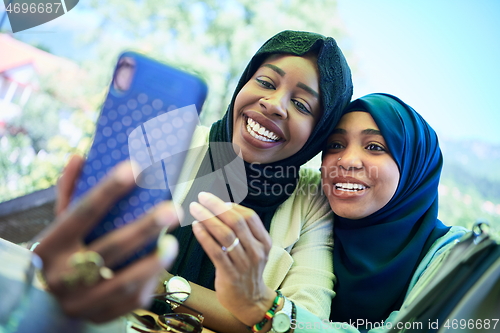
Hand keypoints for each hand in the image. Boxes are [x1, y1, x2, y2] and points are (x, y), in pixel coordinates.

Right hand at [33, 155, 180, 322]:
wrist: (48, 302)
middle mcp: (61, 275)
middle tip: (173, 209)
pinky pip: (131, 300)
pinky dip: (150, 281)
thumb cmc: (64, 251)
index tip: (135, 167)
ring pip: (124, 280)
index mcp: (50, 245)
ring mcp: (79, 301)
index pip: (82, 212)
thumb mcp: (60, 224)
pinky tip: (161, 264)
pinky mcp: (97, 316)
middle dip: (145, 227)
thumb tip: (80, 157)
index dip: (109, 190)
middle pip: (110, 248)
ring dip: (154, 261)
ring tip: (173, 243)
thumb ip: (70, 192)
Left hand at [189, 192, 275, 325]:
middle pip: (236, 222)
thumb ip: (243, 232)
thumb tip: (221, 208)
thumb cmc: (247, 271)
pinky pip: (215, 251)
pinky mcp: (230, 274)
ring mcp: (244, 263)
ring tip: (195, 209)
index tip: (217, 200)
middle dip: (217, 206)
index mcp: (264, 242)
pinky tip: (196, 227)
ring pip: (225, 235)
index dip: (231, 205)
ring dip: (208, 218)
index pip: (249, 216)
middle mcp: (256, 251)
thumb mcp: (253, 249)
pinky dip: (204, 236)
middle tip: (202, 197)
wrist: (250, 301)